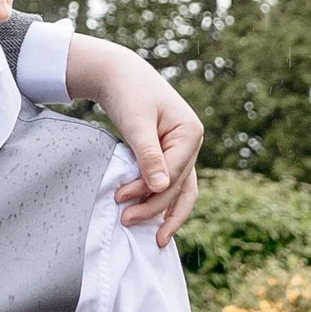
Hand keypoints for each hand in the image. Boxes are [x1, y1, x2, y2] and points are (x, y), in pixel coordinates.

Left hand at [64, 37, 203, 247]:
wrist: (118, 74)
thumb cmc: (128, 93)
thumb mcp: (136, 123)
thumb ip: (148, 155)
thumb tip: (160, 186)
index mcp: (190, 133)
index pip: (175, 172)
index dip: (149, 190)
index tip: (121, 200)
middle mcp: (192, 143)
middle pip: (178, 185)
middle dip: (153, 206)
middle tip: (125, 221)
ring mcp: (183, 150)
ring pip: (180, 190)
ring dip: (162, 211)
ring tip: (150, 236)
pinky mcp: (169, 154)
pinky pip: (171, 185)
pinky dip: (162, 201)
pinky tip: (153, 221)